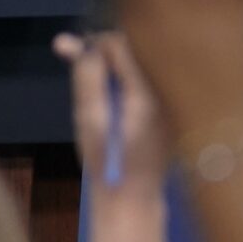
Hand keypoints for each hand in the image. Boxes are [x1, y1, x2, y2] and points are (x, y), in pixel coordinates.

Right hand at [56, 32, 168, 200]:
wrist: (134, 198)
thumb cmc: (107, 163)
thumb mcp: (88, 120)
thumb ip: (87, 79)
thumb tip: (83, 45)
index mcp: (147, 94)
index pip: (122, 45)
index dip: (95, 43)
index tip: (70, 50)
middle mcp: (166, 91)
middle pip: (136, 50)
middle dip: (106, 50)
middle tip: (76, 57)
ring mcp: (172, 100)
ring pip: (142, 63)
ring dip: (116, 63)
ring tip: (91, 76)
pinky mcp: (171, 108)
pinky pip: (149, 78)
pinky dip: (128, 77)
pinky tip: (112, 92)